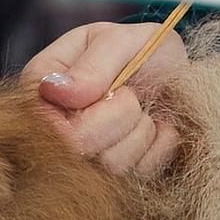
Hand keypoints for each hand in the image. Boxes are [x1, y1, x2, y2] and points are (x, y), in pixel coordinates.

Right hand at [24, 19, 183, 179]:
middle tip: (133, 94)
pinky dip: (156, 149)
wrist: (178, 74)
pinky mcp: (113, 177)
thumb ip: (92, 64)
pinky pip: (135, 176)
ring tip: (143, 109)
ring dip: (140, 132)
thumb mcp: (121, 42)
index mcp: (41, 87)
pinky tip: (156, 128)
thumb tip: (55, 92)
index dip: (90, 113)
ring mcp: (82, 157)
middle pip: (78, 147)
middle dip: (121, 116)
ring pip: (109, 166)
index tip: (116, 90)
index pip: (47, 122)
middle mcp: (52, 127)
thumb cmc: (144, 50)